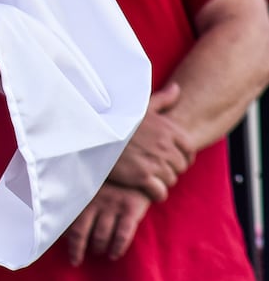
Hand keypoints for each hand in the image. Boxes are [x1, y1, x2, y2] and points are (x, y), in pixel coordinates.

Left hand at [64, 183, 149, 264]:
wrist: (138, 170)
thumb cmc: (110, 183)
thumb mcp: (91, 187)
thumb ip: (79, 203)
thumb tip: (62, 228)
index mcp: (82, 195)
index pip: (67, 222)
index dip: (65, 239)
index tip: (64, 252)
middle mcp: (95, 201)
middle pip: (80, 232)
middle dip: (77, 249)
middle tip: (76, 259)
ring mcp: (113, 205)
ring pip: (101, 235)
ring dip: (98, 247)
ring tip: (98, 251)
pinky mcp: (131, 209)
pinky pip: (122, 234)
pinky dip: (117, 248)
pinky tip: (114, 255)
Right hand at [107, 82, 192, 201]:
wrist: (92, 133)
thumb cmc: (116, 119)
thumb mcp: (140, 106)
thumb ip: (162, 99)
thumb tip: (178, 88)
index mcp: (169, 129)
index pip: (189, 150)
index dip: (181, 156)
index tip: (168, 158)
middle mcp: (165, 146)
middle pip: (180, 167)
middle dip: (169, 168)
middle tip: (153, 166)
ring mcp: (155, 162)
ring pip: (171, 180)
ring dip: (160, 180)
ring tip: (146, 175)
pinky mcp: (142, 177)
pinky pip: (160, 192)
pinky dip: (155, 192)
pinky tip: (144, 187)